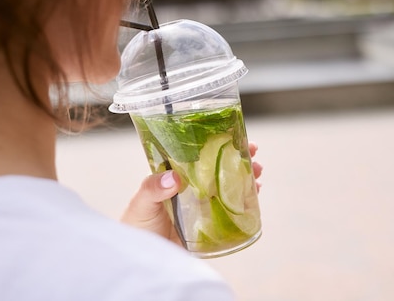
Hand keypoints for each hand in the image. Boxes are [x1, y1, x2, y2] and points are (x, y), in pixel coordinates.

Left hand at [120, 142, 262, 244]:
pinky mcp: (211, 226)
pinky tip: (255, 197)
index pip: (201, 155)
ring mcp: (203, 207)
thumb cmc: (136, 225)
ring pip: (229, 187)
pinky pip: (232, 212)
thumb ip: (153, 189)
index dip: (218, 144)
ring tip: (258, 173)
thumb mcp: (141, 203)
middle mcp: (193, 188)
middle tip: (254, 153)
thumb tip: (173, 177)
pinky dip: (246, 203)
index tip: (235, 135)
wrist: (139, 258)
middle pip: (220, 168)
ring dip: (246, 178)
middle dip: (239, 159)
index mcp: (177, 176)